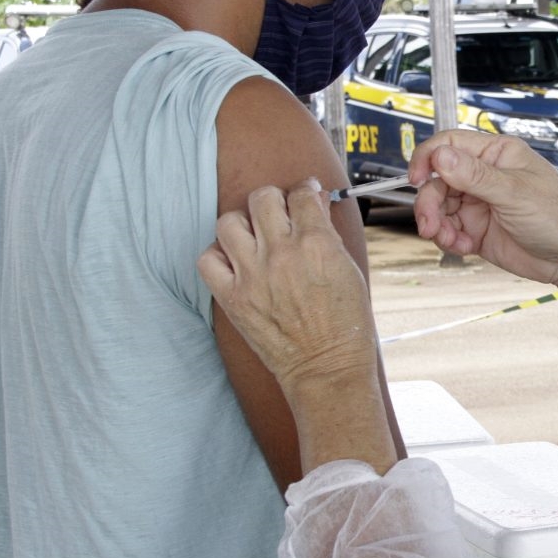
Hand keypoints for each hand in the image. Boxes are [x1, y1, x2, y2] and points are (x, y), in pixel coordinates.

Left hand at [198, 179, 377, 396]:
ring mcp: (253, 276)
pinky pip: (208, 259)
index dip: (305, 190)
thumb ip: (328, 234)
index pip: (302, 195)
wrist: (326, 368)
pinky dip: (218, 254)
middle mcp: (281, 254)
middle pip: (263, 198)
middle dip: (274, 200)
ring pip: (229, 221)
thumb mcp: (349, 270)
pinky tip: (236, 261)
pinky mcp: (232, 298)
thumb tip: (315, 204)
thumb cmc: (345, 324)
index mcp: (317, 244)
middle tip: (280, 212)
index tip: (305, 194)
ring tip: (254, 235)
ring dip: (243, 222)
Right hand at [409, 131, 557, 283]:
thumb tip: (441, 155)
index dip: (428, 158)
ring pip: (439, 207)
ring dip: (437, 224)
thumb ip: (475, 176)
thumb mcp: (515, 194)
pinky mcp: (476, 229)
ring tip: (449, 240)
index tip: (417, 178)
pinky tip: (464, 247)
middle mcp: (484, 176)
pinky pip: (448, 229)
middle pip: (438, 180)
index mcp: (497, 154)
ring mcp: (479, 203)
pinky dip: (448, 240)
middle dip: (430, 203)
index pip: (450, 144)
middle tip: (430, 224)